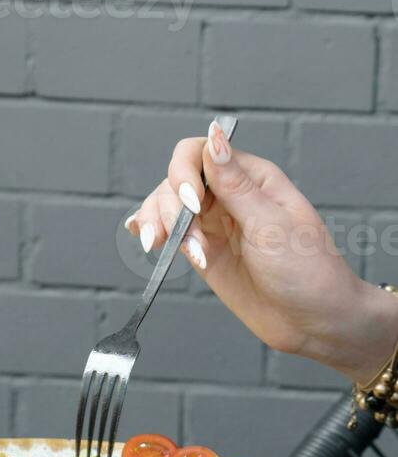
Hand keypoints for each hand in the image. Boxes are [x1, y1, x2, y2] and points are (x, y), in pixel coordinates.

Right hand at [126, 121, 397, 384]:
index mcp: (252, 177)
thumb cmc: (307, 271)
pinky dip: (151, 230)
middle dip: (169, 207)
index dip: (184, 173)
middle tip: (179, 240)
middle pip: (176, 180)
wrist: (314, 322)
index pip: (200, 153)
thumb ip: (235, 184)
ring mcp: (214, 223)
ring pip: (167, 205)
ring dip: (157, 222)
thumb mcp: (271, 224)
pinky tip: (142, 235)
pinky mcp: (204, 250)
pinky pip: (170, 232)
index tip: (190, 204)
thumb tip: (214, 134)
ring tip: (158, 248)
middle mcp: (230, 195)